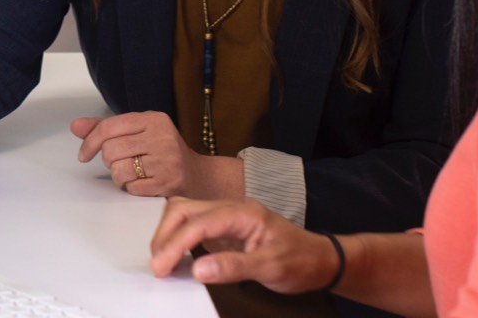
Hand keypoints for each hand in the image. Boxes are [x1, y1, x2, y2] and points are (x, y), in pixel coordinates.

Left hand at [71, 112, 240, 198]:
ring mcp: (166, 160)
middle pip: (110, 150)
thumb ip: (106, 128)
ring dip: (119, 177)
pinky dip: (130, 188)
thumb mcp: (138, 132)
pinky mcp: (167, 183)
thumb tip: (75, 126)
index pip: (109, 127)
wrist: (198, 176)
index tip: (84, 154)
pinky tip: (141, 183)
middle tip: (120, 163)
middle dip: (109, 161)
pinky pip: (131, 187)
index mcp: (153, 119)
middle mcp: (162, 136)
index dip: (90, 142)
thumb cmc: (162, 152)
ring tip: (131, 174)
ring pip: (118, 170)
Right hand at [149, 197, 338, 292]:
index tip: (161, 267)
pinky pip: (193, 224)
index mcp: (243, 212)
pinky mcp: (224, 227)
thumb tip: (198, 270)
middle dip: (165, 235)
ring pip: (185, 212)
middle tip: (157, 266)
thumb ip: (234, 267)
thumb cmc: (300, 260)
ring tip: (162, 261)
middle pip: (184, 209)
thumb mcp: (271, 268)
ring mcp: (226, 215)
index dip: (175, 244)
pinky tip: (176, 256)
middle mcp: (231, 208)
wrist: (320, 259)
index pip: (199, 223)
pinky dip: (178, 237)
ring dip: (168, 234)